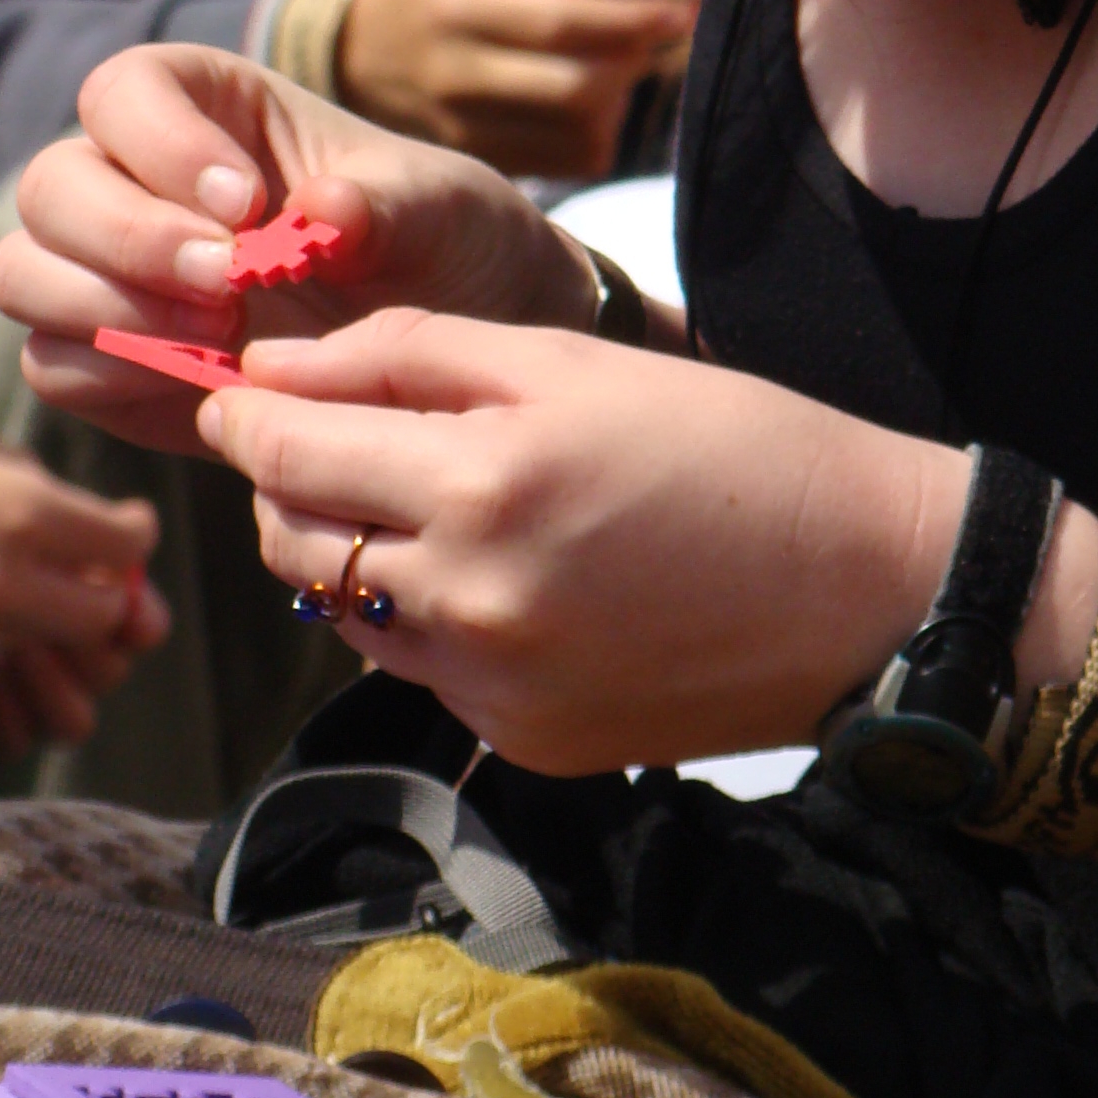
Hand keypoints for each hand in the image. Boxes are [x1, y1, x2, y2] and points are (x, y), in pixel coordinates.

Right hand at [0, 42, 601, 452]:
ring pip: (25, 274)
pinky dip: (110, 378)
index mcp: (206, 107)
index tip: (247, 204)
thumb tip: (328, 210)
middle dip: (126, 237)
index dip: (162, 142)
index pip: (124, 91)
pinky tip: (202, 387)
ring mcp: (109, 273)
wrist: (452, 351)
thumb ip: (392, 203)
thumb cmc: (444, 247)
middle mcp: (135, 181)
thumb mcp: (446, 210)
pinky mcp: (108, 362)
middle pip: (51, 185)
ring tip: (220, 340)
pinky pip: (53, 365)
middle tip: (228, 288)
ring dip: (106, 310)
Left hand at [197, 308, 964, 773]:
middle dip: (285, 486)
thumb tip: (276, 368)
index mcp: (482, 482)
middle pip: (294, 545)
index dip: (243, 417)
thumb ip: (408, 355)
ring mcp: (494, 688)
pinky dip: (430, 617)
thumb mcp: (569, 359)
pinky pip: (427, 670)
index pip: (288, 453)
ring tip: (420, 497)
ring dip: (350, 554)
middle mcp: (470, 600)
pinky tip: (505, 573)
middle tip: (319, 436)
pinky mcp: (524, 743)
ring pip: (347, 615)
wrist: (866, 586)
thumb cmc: (728, 443)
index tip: (231, 391)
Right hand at [338, 0, 692, 179]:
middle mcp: (459, 75)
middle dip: (629, 61)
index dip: (631, 21)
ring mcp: (465, 129)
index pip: (561, 25)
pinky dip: (595, 131)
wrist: (357, 50)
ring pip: (579, 134)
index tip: (677, 11)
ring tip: (608, 65)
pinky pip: (566, 162)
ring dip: (617, 100)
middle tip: (640, 36)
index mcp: (459, 6)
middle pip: (577, 90)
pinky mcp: (478, 162)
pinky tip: (585, 101)